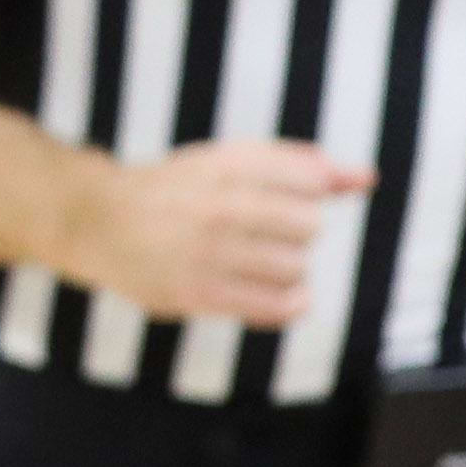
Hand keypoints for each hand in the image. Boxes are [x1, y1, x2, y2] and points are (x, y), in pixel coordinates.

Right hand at [58, 136, 371, 323]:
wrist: (98, 221)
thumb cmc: (177, 189)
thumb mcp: (230, 160)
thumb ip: (300, 164)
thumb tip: (367, 178)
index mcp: (226, 163)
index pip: (311, 179)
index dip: (308, 192)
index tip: (280, 196)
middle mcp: (218, 205)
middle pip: (309, 225)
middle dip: (297, 231)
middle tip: (265, 231)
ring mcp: (208, 252)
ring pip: (294, 268)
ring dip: (287, 268)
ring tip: (256, 260)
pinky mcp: (200, 293)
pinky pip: (275, 306)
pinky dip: (286, 302)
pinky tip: (273, 291)